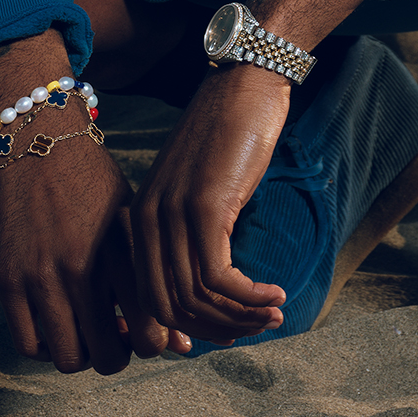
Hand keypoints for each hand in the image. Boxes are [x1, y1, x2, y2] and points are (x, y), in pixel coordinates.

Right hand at [0, 30, 183, 375]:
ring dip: (80, 354)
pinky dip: (44, 347)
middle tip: (115, 338)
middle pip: (108, 357)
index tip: (146, 332)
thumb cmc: (96, 186)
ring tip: (84, 332)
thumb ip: (152, 282)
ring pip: (68, 358)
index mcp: (121, 254)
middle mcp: (82, 270)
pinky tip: (54, 324)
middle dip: (117, 355)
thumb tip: (184, 346)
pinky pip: (27, 345)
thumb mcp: (132, 224)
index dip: (152, 344)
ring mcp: (41, 277)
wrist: (40, 142)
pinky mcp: (8, 279)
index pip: (149, 332)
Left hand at [132, 62, 294, 341]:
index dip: (187, 329)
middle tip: (257, 327)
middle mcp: (150, 219)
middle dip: (216, 329)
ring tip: (273, 313)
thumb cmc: (231, 134)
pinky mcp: (205, 206)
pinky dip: (249, 297)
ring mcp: (174, 213)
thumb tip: (213, 288)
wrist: (245, 82)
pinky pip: (219, 277)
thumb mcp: (201, 188)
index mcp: (143, 218)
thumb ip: (195, 232)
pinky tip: (274, 294)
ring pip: (197, 297)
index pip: (149, 299)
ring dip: (240, 317)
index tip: (226, 334)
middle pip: (170, 308)